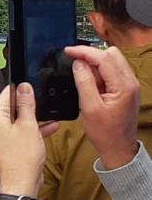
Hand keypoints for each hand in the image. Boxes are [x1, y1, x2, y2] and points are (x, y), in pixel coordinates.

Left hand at [0, 84, 58, 196]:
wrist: (21, 184)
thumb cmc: (21, 160)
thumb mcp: (29, 126)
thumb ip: (27, 105)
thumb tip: (24, 88)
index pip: (6, 93)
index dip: (21, 88)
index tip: (33, 87)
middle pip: (12, 106)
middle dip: (29, 104)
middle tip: (43, 101)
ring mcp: (1, 136)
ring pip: (18, 119)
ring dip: (34, 117)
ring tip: (48, 114)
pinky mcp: (9, 145)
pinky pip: (21, 131)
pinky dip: (33, 129)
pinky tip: (49, 127)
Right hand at [64, 45, 139, 168]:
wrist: (118, 147)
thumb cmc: (105, 132)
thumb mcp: (89, 107)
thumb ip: (84, 82)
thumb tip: (78, 63)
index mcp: (123, 86)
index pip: (104, 58)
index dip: (84, 51)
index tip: (68, 51)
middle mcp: (130, 82)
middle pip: (110, 54)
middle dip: (90, 56)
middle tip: (76, 66)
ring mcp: (129, 84)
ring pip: (111, 61)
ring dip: (95, 64)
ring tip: (84, 80)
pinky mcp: (125, 88)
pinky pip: (111, 71)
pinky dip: (99, 72)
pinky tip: (91, 84)